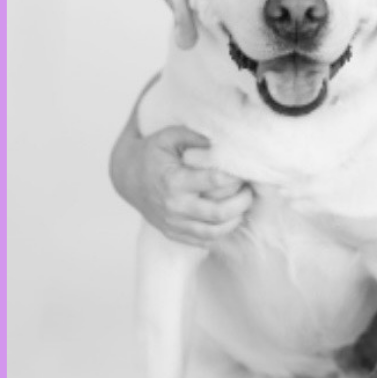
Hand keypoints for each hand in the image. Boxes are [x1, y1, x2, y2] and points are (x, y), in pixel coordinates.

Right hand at [111, 122, 252, 247]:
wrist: (127, 176)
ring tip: (243, 204)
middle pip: (220, 212)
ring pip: (215, 232)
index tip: (244, 171)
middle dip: (243, 202)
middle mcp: (175, 206)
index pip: (216, 182)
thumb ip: (195, 136)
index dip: (236, 176)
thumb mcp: (169, 136)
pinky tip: (229, 217)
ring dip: (236, 219)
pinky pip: (204, 241)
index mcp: (175, 182)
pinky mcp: (174, 233)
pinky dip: (222, 231)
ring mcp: (174, 223)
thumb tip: (224, 141)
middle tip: (250, 190)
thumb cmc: (152, 153)